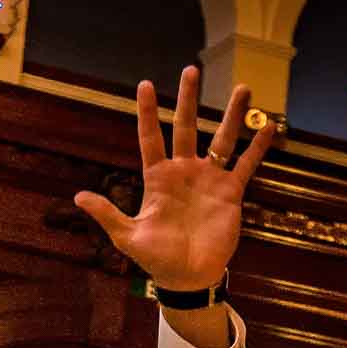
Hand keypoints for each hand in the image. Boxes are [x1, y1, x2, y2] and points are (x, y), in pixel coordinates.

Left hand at [73, 67, 274, 291]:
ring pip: (222, 139)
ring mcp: (208, 179)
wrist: (188, 278)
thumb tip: (78, 197)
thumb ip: (107, 214)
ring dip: (232, 115)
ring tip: (243, 89)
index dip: (147, 112)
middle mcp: (184, 172)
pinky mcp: (230, 192)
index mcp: (157, 178)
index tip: (145, 85)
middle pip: (186, 127)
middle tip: (191, 70)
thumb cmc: (156, 259)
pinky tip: (268, 125)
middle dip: (188, 99)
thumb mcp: (128, 236)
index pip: (150, 137)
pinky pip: (246, 164)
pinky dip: (257, 146)